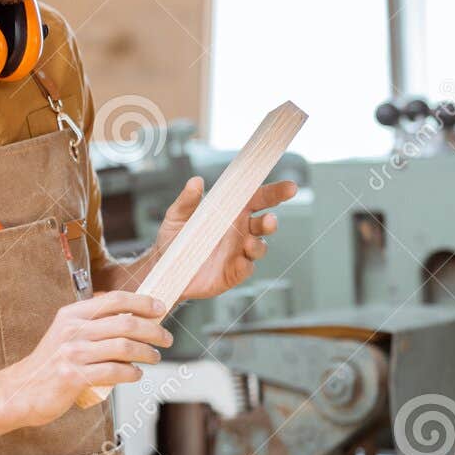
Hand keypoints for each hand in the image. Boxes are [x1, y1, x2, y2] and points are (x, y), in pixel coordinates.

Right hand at [0, 291, 172, 426]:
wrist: (21, 391)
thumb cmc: (50, 364)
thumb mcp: (65, 334)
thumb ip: (91, 323)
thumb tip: (131, 316)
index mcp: (71, 314)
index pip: (114, 300)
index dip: (142, 302)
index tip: (160, 308)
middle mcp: (72, 329)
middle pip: (126, 323)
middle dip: (153, 330)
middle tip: (166, 337)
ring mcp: (73, 353)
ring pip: (125, 347)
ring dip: (147, 353)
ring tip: (154, 357)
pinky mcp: (74, 376)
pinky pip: (115, 371)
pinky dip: (132, 373)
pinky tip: (136, 375)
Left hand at [147, 177, 296, 302]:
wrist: (163, 268)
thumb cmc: (174, 238)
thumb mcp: (176, 216)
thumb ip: (187, 200)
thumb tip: (195, 181)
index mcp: (231, 212)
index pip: (258, 199)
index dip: (275, 192)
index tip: (290, 187)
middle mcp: (240, 232)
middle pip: (264, 224)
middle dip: (271, 221)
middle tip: (269, 219)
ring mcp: (238, 253)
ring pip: (259, 248)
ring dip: (258, 245)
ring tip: (249, 243)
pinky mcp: (232, 273)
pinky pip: (245, 269)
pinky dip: (245, 265)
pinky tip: (241, 263)